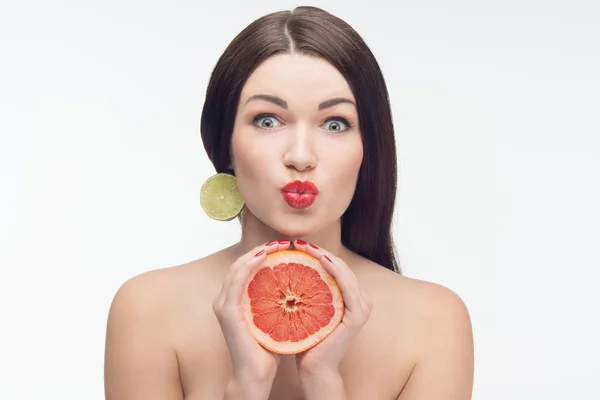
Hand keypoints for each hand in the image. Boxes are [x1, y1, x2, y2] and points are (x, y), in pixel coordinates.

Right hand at [212, 240, 290, 387]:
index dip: (261, 253)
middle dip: (260, 249)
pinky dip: (250, 265)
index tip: (282, 247)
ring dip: (256, 253)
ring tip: (276, 245)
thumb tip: (297, 285)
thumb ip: (277, 302)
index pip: (245, 268)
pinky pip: (237, 281)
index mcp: (233, 300)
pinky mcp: (227, 312)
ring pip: (237, 268)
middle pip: (240, 264)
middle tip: (282, 242)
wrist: (256, 376)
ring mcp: (223, 305)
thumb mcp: (273, 319)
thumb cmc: (268, 351)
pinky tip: (264, 257)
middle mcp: (224, 299)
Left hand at [291, 240, 372, 378]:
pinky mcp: (358, 314)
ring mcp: (361, 306)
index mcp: (350, 297)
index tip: (296, 245)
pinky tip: (321, 260)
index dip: (317, 253)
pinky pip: (347, 286)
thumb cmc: (306, 340)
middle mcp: (360, 299)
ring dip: (325, 256)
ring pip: (344, 271)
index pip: (335, 267)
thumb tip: (286, 265)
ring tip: (306, 247)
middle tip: (299, 242)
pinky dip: (335, 270)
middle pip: (340, 266)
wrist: (313, 368)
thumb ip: (306, 290)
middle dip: (319, 252)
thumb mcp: (306, 309)